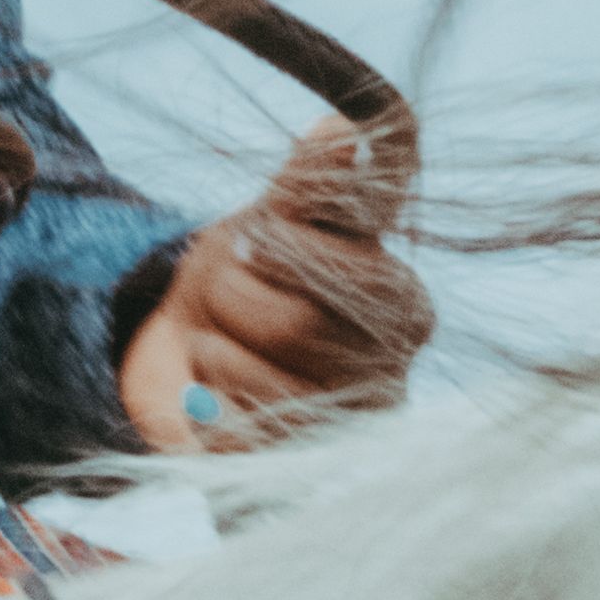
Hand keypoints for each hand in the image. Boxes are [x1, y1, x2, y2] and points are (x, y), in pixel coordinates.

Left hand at [120, 115, 423, 451]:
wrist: (196, 348)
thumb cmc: (251, 271)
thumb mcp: (274, 214)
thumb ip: (310, 179)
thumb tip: (342, 131)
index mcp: (403, 300)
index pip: (345, 270)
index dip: (282, 250)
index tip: (255, 237)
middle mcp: (392, 371)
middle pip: (295, 326)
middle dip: (233, 295)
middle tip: (222, 285)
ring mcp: (346, 425)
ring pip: (255, 380)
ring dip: (212, 348)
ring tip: (218, 339)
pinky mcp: (295, 468)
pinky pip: (232, 433)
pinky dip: (205, 403)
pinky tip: (214, 390)